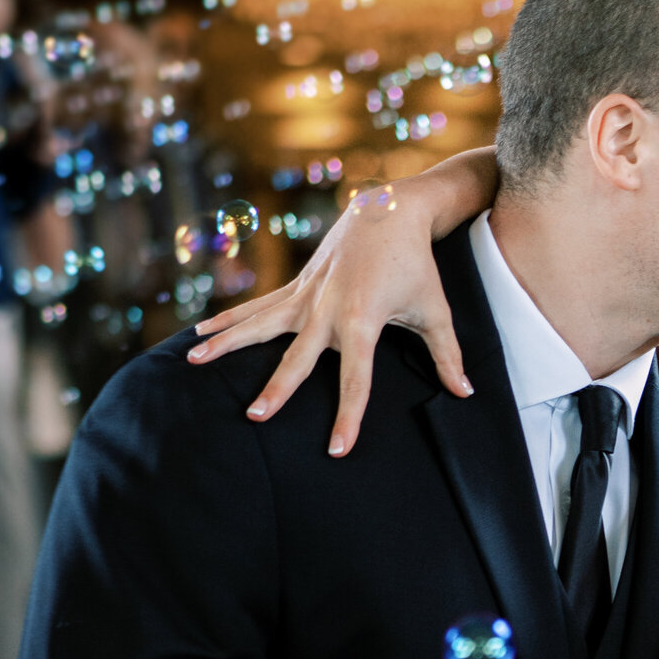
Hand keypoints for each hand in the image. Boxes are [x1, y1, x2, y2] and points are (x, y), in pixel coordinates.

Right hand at [187, 166, 481, 453]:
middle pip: (298, 357)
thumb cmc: (417, 264)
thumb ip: (447, 356)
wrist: (390, 210)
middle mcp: (327, 308)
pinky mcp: (296, 287)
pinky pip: (258, 309)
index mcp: (362, 319)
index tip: (337, 448)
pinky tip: (199, 335)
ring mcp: (306, 295)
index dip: (348, 416)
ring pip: (260, 325)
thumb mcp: (435, 311)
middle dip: (277, 388)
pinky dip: (229, 321)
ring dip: (227, 343)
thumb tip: (465, 393)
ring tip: (193, 361)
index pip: (356, 380)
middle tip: (255, 416)